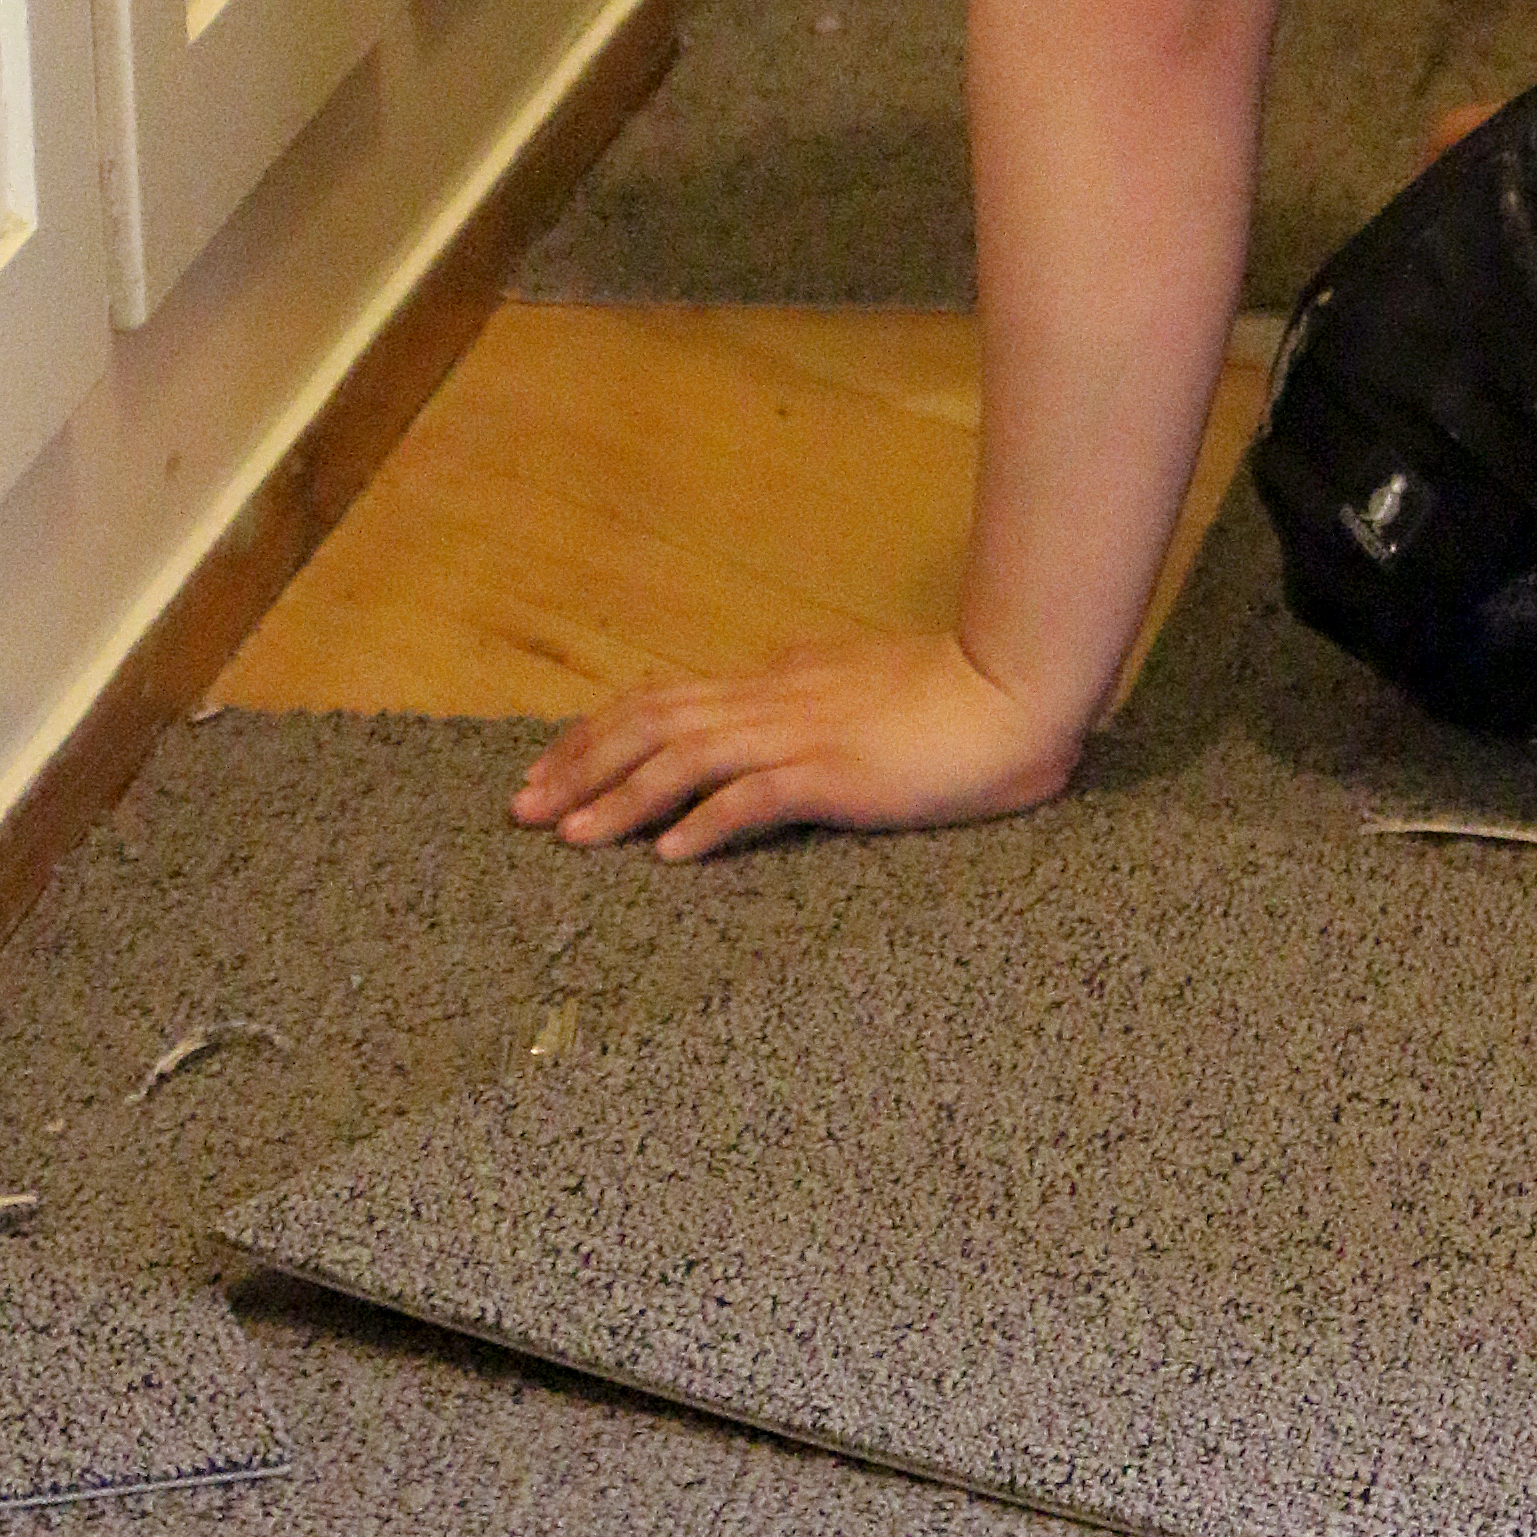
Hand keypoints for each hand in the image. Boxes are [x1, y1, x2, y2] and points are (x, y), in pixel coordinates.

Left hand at [509, 626, 1083, 860]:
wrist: (1016, 683)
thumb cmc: (956, 693)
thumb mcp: (863, 685)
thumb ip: (813, 697)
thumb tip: (774, 701)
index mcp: (780, 682)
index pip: (666, 700)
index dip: (599, 734)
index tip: (551, 769)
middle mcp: (775, 700)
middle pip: (652, 722)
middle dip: (580, 764)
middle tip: (521, 808)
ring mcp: (802, 733)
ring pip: (684, 758)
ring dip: (619, 797)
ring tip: (567, 836)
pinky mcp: (836, 773)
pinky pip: (755, 797)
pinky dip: (704, 824)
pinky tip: (667, 855)